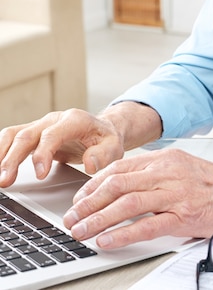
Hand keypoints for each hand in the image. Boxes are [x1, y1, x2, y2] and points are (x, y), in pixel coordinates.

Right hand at [0, 109, 125, 186]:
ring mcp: (41, 126)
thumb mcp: (114, 147)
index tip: (39, 175)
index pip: (52, 134)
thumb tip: (90, 164)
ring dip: (2, 154)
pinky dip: (1, 151)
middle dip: (13, 158)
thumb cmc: (106, 139)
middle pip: (27, 134)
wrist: (102, 129)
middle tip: (5, 181)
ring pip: (14, 135)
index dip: (43, 153)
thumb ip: (104, 155)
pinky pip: (12, 139)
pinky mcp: (34, 134)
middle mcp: (54, 120)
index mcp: (74, 120)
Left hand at [63, 147, 212, 248]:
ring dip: (99, 219)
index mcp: (166, 159)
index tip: (79, 197)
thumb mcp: (184, 167)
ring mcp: (177, 194)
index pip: (120, 168)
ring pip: (127, 204)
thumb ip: (156, 173)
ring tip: (82, 231)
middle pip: (118, 184)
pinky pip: (148, 226)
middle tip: (72, 216)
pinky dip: (123, 234)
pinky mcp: (186, 216)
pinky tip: (108, 240)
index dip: (94, 183)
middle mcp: (169, 172)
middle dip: (89, 202)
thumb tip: (125, 184)